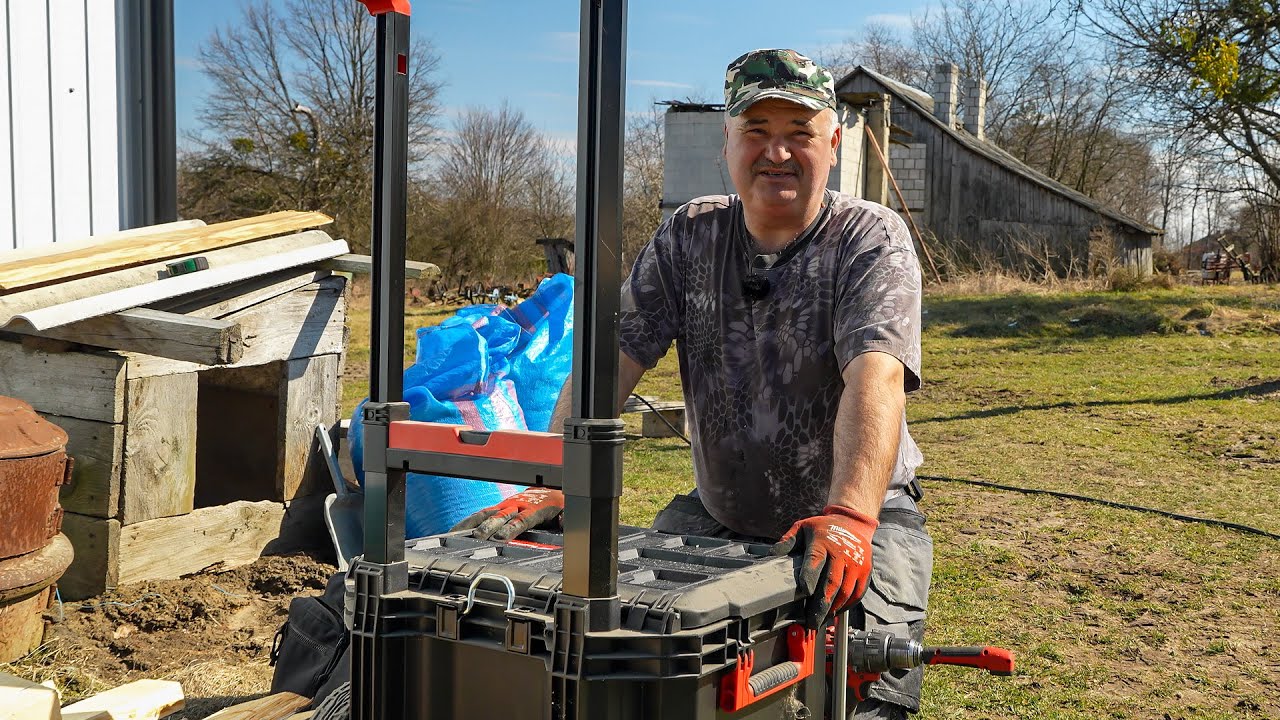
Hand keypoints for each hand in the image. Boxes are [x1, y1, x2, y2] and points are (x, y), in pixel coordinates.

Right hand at [450, 488, 564, 540]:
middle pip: (500, 517)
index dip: (511, 528)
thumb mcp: (567, 510)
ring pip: (486, 514)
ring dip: (473, 524)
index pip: (521, 519)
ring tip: (457, 535)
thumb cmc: (557, 502)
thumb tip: (563, 520)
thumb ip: (566, 518)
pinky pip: (480, 515)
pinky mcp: (497, 509)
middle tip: (477, 539)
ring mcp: (505, 506)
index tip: (501, 538)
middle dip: (488, 528)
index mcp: (534, 507)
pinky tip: (455, 531)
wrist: (549, 488)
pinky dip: (468, 522)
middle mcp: (516, 505)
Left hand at [771, 505, 877, 628]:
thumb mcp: (803, 528)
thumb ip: (788, 541)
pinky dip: (847, 606)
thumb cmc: (823, 529)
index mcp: (823, 542)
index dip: (810, 577)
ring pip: (846, 592)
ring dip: (833, 609)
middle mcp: (842, 553)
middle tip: (811, 622)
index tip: (804, 591)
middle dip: (821, 604)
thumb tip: (772, 554)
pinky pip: (857, 593)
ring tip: (821, 621)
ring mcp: (857, 563)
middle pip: (832, 582)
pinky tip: (835, 613)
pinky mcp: (866, 571)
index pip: (815, 561)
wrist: (852, 523)